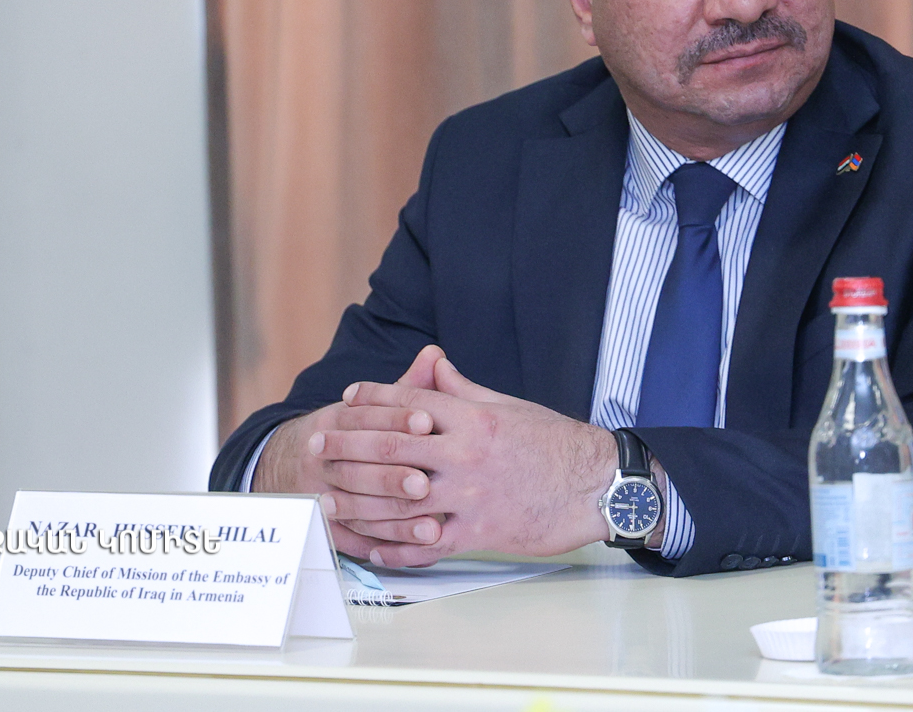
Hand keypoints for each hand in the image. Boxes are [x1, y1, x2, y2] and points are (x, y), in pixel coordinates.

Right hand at [252, 346, 447, 559]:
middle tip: (426, 481)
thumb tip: (436, 354)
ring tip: (432, 523)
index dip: (396, 418)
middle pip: (358, 466)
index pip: (364, 417)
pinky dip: (386, 546)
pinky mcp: (328, 527)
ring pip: (358, 507)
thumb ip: (407, 387)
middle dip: (392, 475)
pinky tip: (415, 549)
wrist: (292, 464)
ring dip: (395, 518)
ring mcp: (322, 494)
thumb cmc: (354, 432)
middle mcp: (323, 457)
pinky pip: (357, 539)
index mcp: (336, 421)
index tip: (427, 421)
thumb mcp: (372, 407)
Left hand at [328, 350, 616, 566]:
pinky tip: (370, 545)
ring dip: (358, 499)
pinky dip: (395, 548)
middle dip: (348, 444)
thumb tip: (432, 364)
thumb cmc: (554, 443)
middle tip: (316, 444)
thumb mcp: (507, 406)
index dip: (372, 398)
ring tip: (327, 497)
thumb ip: (462, 390)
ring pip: (400, 499)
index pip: (409, 401)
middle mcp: (465, 455)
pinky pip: (426, 545)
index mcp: (472, 418)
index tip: (346, 398)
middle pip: (392, 446)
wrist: (596, 485)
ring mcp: (470, 497)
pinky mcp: (480, 533)